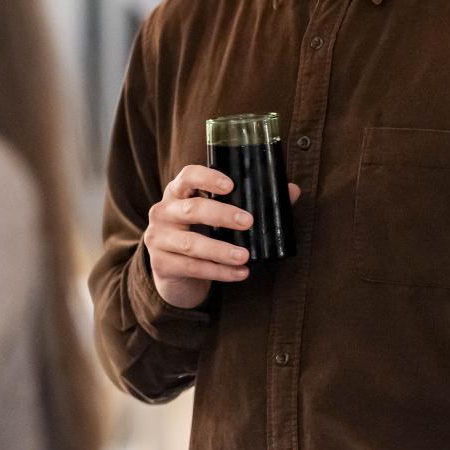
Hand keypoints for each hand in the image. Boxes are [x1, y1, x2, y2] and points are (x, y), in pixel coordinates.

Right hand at [145, 165, 301, 309]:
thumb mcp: (217, 217)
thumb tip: (291, 191)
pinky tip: (239, 273)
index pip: (187, 176)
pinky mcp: (161, 264)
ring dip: (221, 250)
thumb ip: (251, 202)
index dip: (207, 178)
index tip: (230, 185)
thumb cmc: (200, 233)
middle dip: (222, 215)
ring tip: (245, 256)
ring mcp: (158, 239)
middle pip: (192, 209)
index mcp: (178, 193)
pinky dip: (218, 271)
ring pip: (191, 244)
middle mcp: (163, 212)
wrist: (172, 270)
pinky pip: (192, 267)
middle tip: (249, 222)